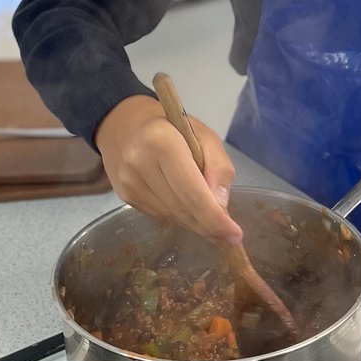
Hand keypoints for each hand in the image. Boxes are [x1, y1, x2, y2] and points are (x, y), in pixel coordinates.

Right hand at [94, 94, 240, 242]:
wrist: (125, 124)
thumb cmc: (172, 126)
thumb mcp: (205, 136)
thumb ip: (219, 168)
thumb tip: (221, 206)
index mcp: (163, 142)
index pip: (193, 192)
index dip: (215, 219)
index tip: (235, 235)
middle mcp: (141, 164)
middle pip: (182, 210)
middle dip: (209, 226)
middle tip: (229, 236)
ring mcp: (129, 182)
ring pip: (172, 217)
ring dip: (195, 223)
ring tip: (211, 219)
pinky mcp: (125, 195)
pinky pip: (160, 215)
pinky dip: (179, 217)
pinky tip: (188, 207)